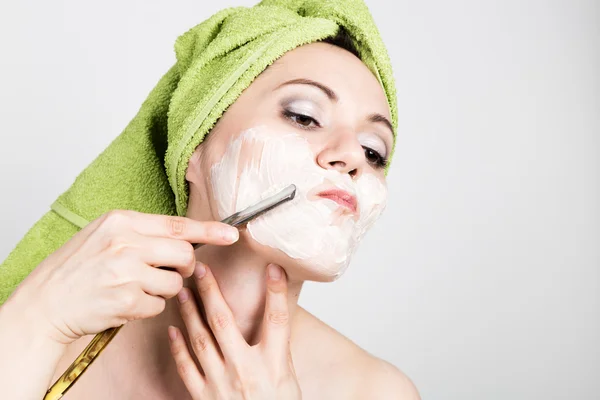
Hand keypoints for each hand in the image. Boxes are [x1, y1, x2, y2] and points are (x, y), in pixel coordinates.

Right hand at [13, 209, 238, 344]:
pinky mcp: (126, 301)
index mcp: (122, 221)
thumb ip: (142, 232)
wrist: (45, 302)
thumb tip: (184, 238)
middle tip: (170, 273)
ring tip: (134, 288)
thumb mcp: (104, 235)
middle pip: (184, 256)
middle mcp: (126, 243)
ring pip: (175, 284)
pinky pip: (159, 306)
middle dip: (185, 268)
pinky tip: (125, 302)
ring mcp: (126, 272)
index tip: (232, 234)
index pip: (177, 225)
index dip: (209, 230)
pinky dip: (147, 308)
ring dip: (162, 290)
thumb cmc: (76, 268)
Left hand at [168, 263, 301, 399]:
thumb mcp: (288, 378)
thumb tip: (275, 319)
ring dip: (190, 312)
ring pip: (201, 339)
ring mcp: (222, 384)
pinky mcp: (205, 397)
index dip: (275, 291)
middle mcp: (247, 370)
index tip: (272, 266)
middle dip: (211, 291)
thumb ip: (277, 348)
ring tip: (183, 291)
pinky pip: (187, 368)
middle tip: (200, 268)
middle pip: (225, 321)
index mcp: (274, 364)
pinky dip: (179, 347)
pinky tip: (173, 330)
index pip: (277, 319)